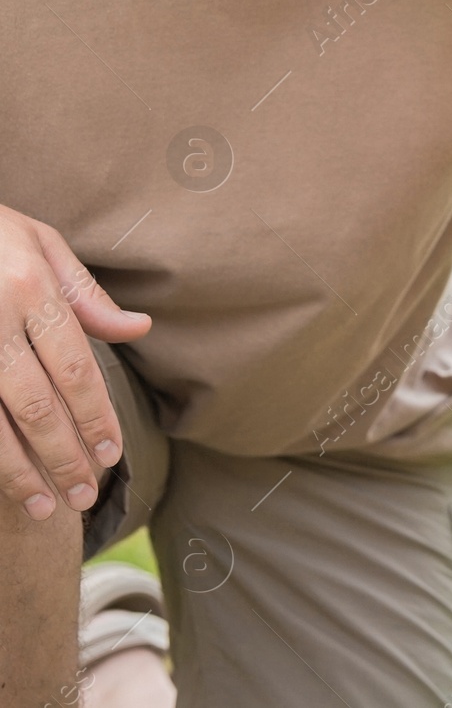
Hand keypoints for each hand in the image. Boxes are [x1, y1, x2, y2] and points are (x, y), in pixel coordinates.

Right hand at [0, 203, 150, 520]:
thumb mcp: (40, 243)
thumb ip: (85, 294)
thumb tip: (139, 329)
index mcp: (27, 289)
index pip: (74, 367)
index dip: (96, 415)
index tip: (114, 455)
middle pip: (36, 403)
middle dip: (64, 454)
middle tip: (87, 495)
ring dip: (20, 472)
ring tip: (47, 507)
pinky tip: (1, 485)